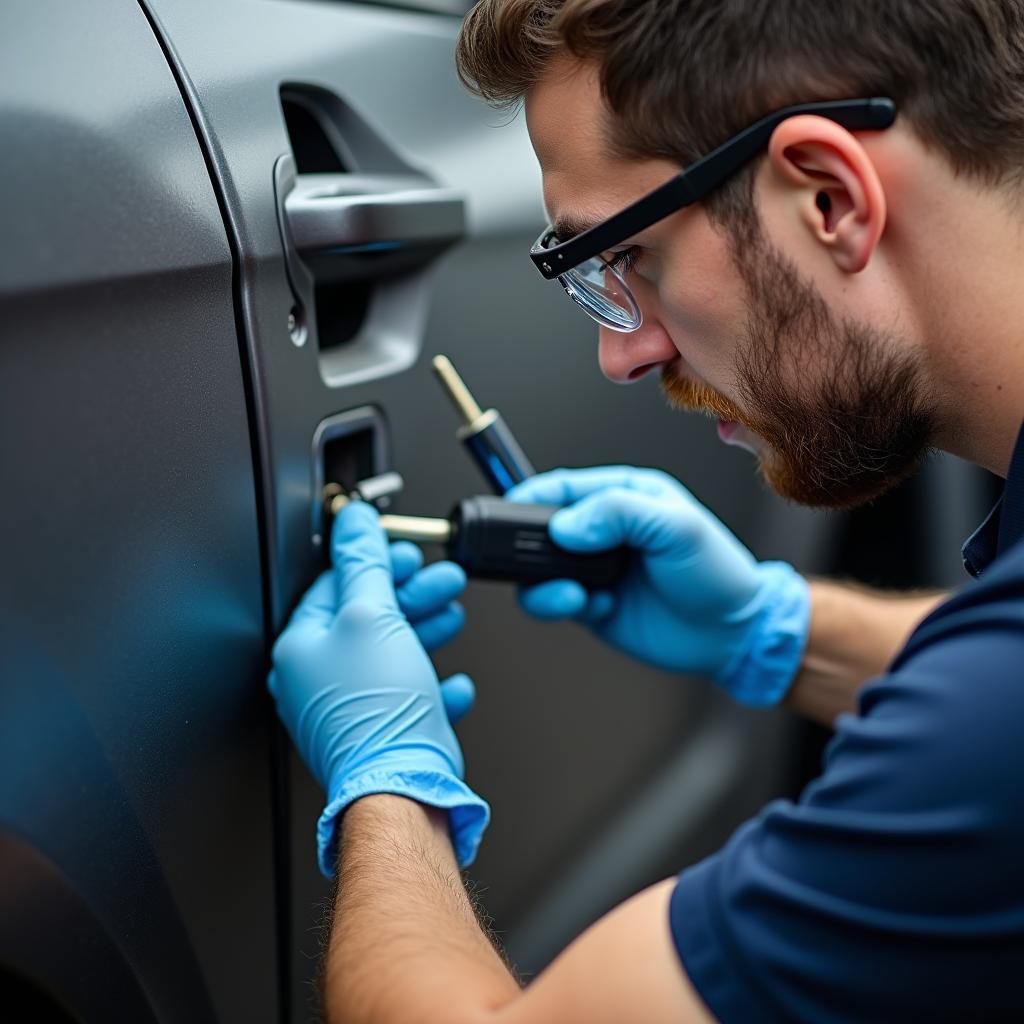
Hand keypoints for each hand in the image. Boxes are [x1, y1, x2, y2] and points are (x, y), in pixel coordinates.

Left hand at [269, 502, 487, 875]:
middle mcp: (317, 679)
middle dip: (410, 592)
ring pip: (391, 651)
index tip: (405, 550)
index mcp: (302, 647)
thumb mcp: (372, 615)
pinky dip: (433, 683)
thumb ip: (363, 562)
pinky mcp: (380, 732)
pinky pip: (409, 697)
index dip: (374, 561)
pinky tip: (454, 680)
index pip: (333, 585)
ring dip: (426, 626)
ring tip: (453, 611)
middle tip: (440, 577)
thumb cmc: (378, 711)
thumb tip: (354, 520)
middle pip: (368, 616)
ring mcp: (349, 707)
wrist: (404, 785)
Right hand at [506, 467, 809, 706]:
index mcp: (624, 496)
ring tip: (574, 593)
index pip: (565, 486)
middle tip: (541, 560)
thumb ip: (621, 514)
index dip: (534, 494)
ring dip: (544, 581)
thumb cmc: (717, 573)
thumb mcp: (678, 529)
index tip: (513, 510)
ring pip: (540, 567)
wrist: (731, 635)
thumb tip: (566, 525)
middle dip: (531, 543)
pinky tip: (595, 606)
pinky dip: (559, 604)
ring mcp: (594, 568)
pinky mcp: (590, 603)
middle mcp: (604, 530)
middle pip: (543, 526)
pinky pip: (552, 600)